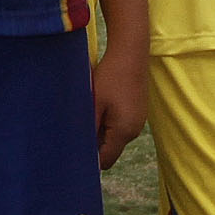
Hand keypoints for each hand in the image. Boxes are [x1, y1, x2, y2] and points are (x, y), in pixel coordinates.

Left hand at [92, 50, 146, 169]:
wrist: (131, 53)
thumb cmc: (110, 77)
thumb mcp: (94, 104)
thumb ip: (89, 129)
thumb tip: (82, 150)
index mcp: (124, 132)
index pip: (105, 160)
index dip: (90, 161)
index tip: (76, 150)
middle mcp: (134, 130)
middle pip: (110, 149)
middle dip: (94, 143)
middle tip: (80, 125)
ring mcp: (138, 121)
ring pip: (115, 136)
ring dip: (102, 129)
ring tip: (92, 109)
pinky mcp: (138, 112)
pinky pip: (121, 125)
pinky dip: (110, 120)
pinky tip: (103, 103)